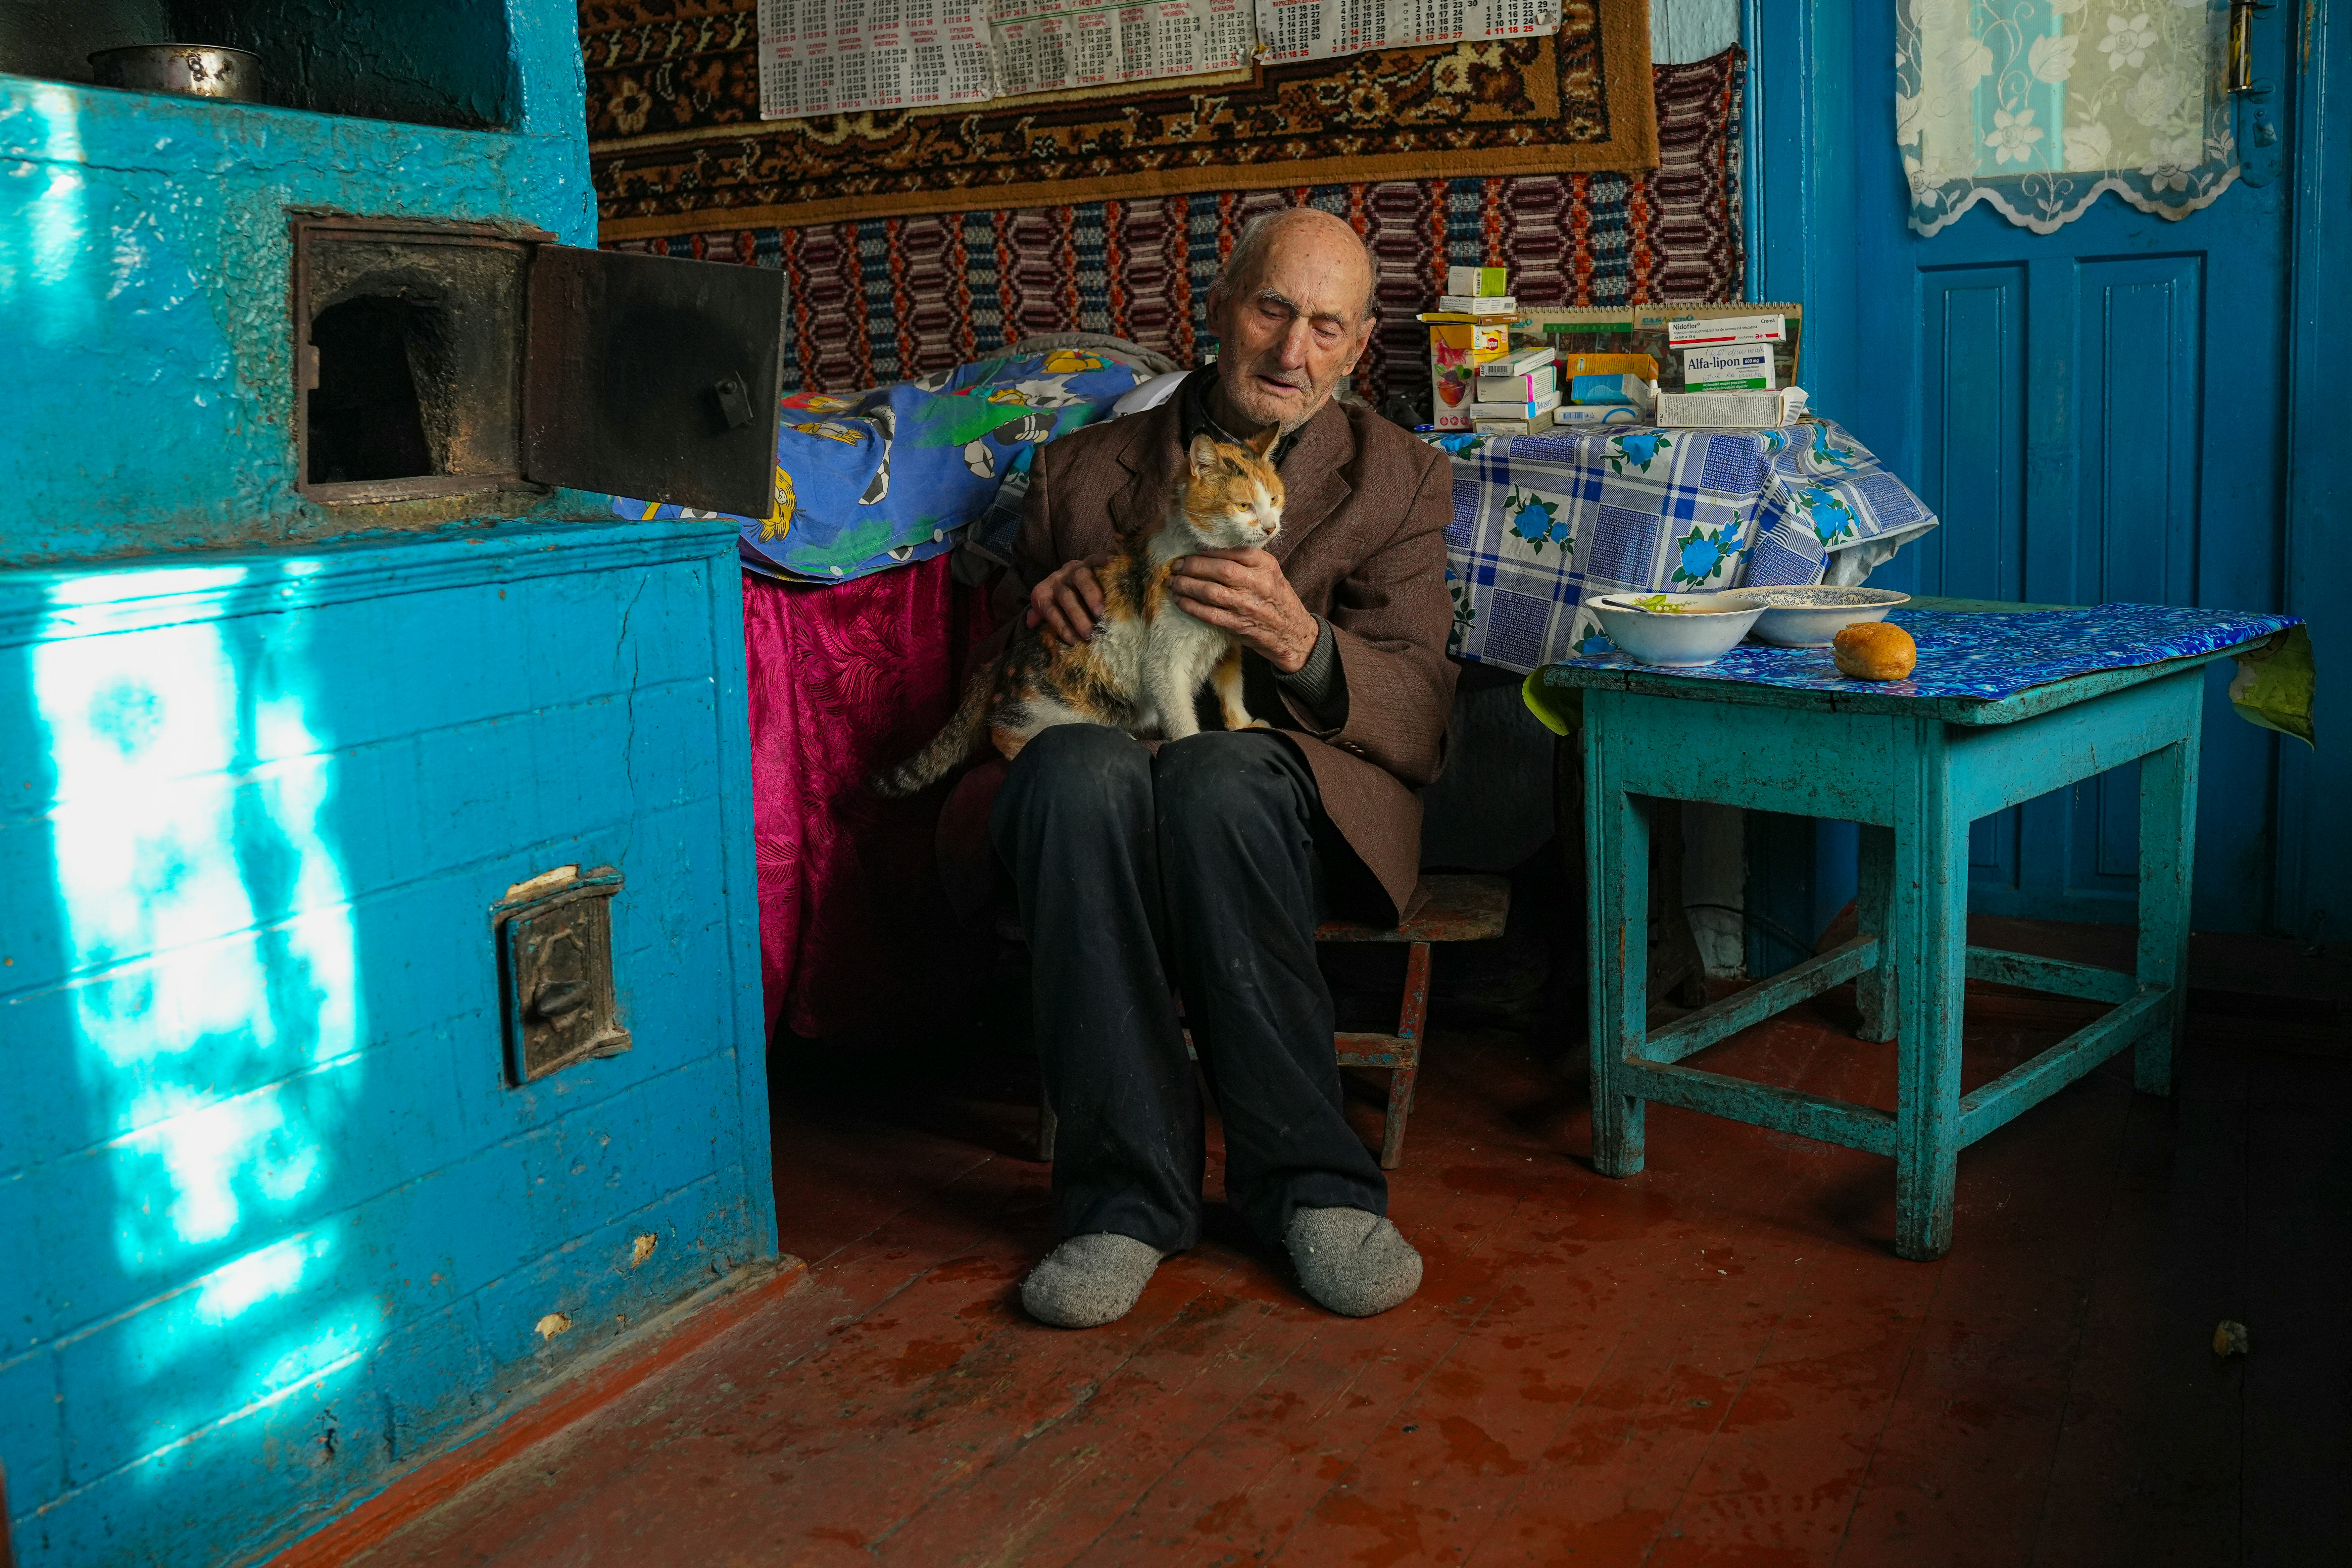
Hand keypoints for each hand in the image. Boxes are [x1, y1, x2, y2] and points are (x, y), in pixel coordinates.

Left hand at [1027, 555, 1108, 644]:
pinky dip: (1104, 561)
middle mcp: (1058, 579)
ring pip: (1081, 578)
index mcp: (1044, 592)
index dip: (1062, 626)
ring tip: (1100, 612)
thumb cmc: (1062, 600)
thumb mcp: (1047, 607)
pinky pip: (1097, 558)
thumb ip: (1041, 615)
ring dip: (1091, 595)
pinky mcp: (1091, 560)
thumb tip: (1029, 622)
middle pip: (1066, 596)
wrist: (1069, 574)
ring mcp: (1075, 568)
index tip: (1074, 641)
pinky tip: (1110, 565)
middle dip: (1077, 615)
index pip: (1051, 611)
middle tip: (1090, 633)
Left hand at [1167, 548, 1319, 672]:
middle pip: (1220, 569)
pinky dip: (1190, 606)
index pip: (1235, 551)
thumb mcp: (1271, 573)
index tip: (1193, 547)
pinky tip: (1180, 600)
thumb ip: (1248, 560)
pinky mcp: (1238, 625)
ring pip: (1210, 591)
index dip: (1210, 549)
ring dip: (1186, 585)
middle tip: (1177, 564)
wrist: (1293, 634)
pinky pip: (1209, 614)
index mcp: (1266, 566)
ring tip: (1173, 581)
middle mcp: (1258, 584)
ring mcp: (1248, 606)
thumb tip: (1212, 548)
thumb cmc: (1277, 600)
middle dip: (1192, 565)